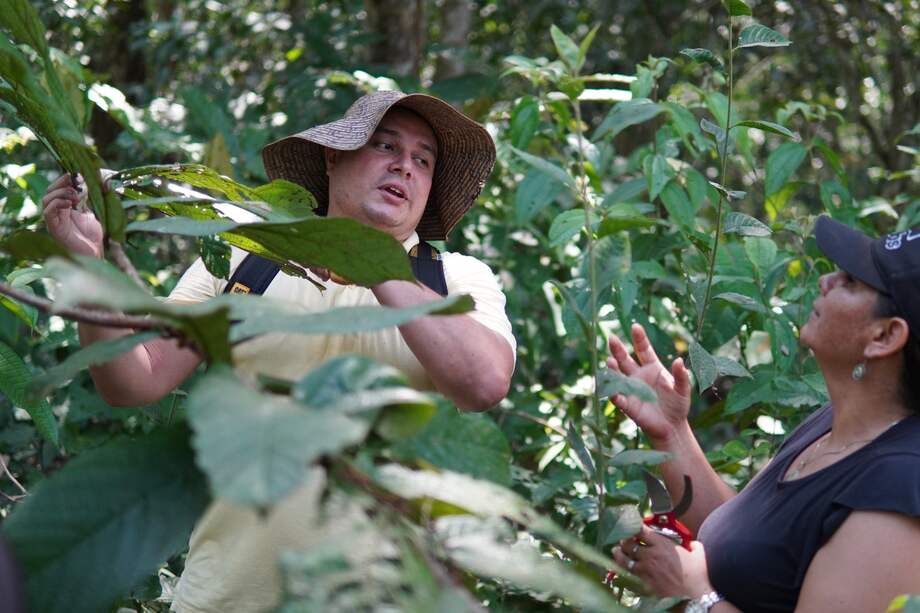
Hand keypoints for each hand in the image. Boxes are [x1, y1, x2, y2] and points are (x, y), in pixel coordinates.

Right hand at [41, 174, 103, 257]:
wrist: (94, 254)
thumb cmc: (91, 237)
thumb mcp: (89, 213)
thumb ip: (84, 199)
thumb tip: (82, 181)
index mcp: (64, 208)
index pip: (57, 189)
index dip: (64, 180)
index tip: (76, 175)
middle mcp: (56, 213)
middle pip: (49, 191)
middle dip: (61, 183)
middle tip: (76, 184)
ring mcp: (54, 220)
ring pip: (46, 200)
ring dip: (61, 193)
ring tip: (75, 196)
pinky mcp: (54, 228)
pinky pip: (48, 212)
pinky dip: (57, 204)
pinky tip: (70, 204)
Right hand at [606, 323, 691, 443]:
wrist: (672, 426)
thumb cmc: (677, 405)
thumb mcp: (683, 389)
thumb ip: (681, 376)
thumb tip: (679, 360)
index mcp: (652, 368)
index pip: (644, 350)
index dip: (639, 338)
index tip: (636, 326)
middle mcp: (638, 376)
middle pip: (625, 359)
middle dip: (618, 349)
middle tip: (611, 338)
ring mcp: (631, 389)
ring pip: (618, 376)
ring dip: (613, 369)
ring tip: (610, 361)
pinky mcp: (628, 405)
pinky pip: (619, 398)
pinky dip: (615, 394)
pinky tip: (613, 392)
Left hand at [611, 525, 711, 598]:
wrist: (698, 590)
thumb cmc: (699, 570)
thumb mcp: (696, 549)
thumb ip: (689, 543)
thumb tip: (691, 544)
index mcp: (661, 544)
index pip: (640, 531)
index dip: (633, 527)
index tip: (631, 525)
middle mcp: (650, 555)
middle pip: (628, 544)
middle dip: (624, 541)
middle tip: (622, 540)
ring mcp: (646, 570)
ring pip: (625, 560)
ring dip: (619, 555)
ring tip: (616, 551)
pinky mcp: (646, 584)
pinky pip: (630, 576)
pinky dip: (625, 571)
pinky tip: (623, 569)